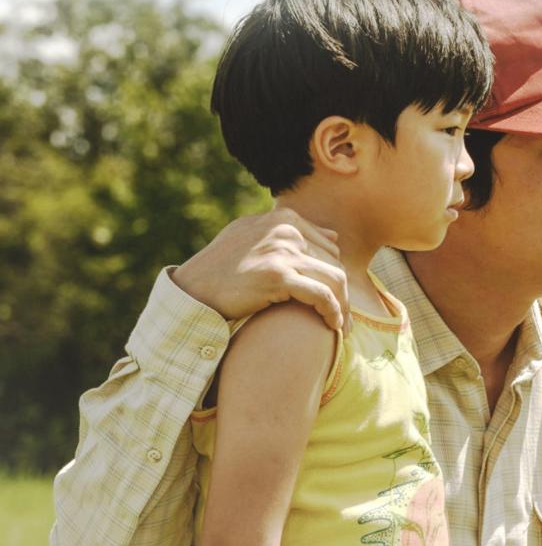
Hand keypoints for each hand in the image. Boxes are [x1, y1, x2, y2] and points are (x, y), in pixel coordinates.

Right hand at [171, 206, 348, 328]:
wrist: (193, 289)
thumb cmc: (222, 268)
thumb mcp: (253, 237)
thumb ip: (290, 233)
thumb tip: (333, 237)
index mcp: (284, 218)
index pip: (329, 248)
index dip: (336, 276)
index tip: (338, 298)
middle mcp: (286, 230)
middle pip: (334, 263)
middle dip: (344, 294)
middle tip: (345, 320)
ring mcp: (282, 251)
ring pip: (334, 279)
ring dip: (343, 306)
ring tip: (341, 326)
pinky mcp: (277, 276)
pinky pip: (321, 295)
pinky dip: (332, 312)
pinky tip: (332, 326)